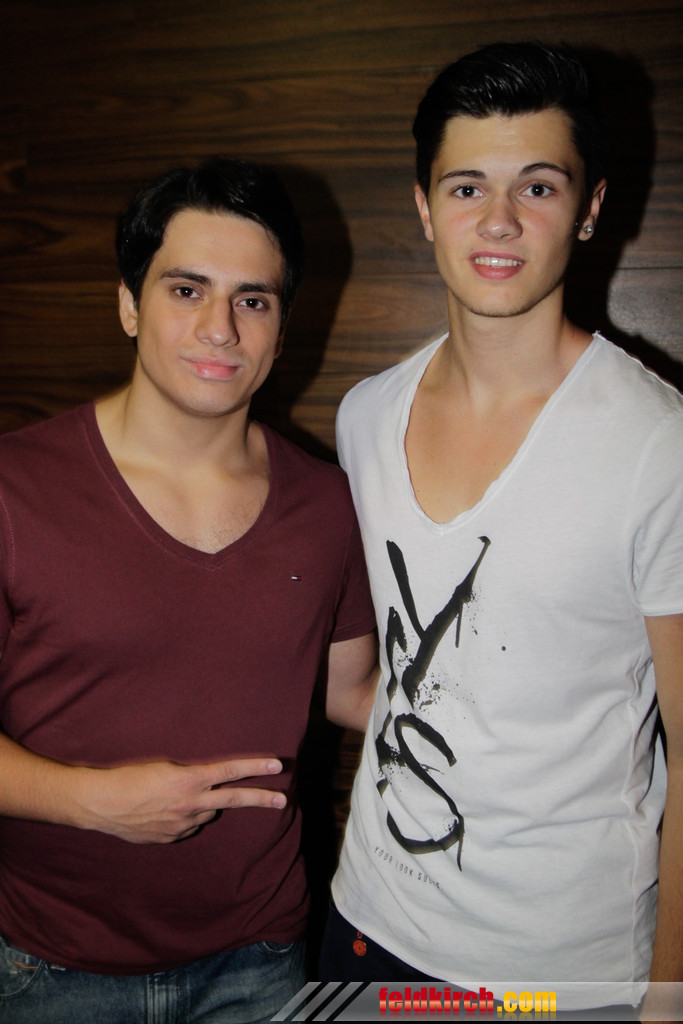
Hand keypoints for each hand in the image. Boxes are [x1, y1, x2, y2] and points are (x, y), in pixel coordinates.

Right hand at [75, 757, 285, 843]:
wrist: (101, 803)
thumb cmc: (129, 776)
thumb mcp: (164, 765)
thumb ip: (190, 776)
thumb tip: (206, 783)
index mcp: (189, 779)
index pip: (230, 771)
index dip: (255, 767)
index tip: (277, 765)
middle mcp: (191, 803)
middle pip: (234, 799)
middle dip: (261, 798)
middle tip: (283, 799)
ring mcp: (182, 824)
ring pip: (207, 813)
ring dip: (204, 805)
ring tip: (175, 796)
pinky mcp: (171, 838)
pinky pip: (188, 826)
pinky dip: (185, 818)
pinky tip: (164, 811)